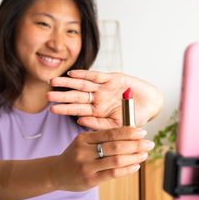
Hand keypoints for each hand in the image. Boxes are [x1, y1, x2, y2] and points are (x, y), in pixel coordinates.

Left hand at [47, 70, 162, 129]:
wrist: (152, 105)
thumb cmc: (135, 118)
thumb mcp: (117, 126)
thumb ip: (99, 125)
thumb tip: (79, 121)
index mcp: (98, 112)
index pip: (77, 110)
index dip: (65, 109)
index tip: (51, 109)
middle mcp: (98, 99)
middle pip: (76, 96)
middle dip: (61, 96)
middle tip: (46, 96)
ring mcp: (104, 88)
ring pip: (82, 85)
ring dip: (68, 83)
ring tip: (53, 82)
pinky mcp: (112, 78)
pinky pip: (96, 76)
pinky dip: (84, 74)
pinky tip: (71, 73)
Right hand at [50, 127, 154, 190]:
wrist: (56, 173)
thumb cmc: (76, 155)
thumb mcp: (84, 143)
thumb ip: (102, 139)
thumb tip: (130, 134)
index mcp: (84, 138)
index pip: (110, 133)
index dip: (128, 132)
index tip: (142, 132)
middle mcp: (84, 151)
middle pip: (115, 146)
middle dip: (135, 144)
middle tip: (149, 144)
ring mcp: (87, 166)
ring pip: (116, 160)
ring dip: (134, 157)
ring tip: (144, 154)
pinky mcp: (90, 179)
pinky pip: (113, 173)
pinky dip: (127, 169)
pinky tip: (136, 166)